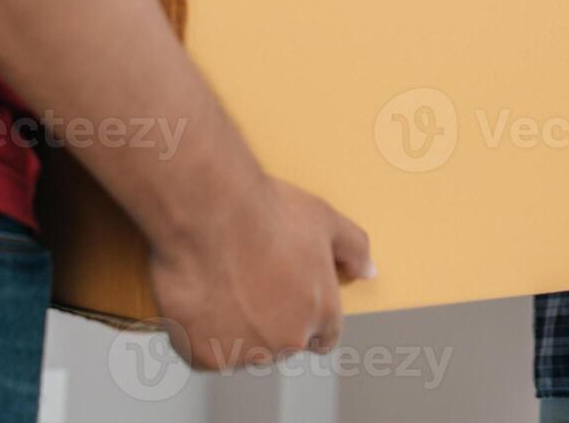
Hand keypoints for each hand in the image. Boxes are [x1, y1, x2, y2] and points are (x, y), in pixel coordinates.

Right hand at [148, 174, 373, 368]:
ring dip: (234, 329)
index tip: (287, 298)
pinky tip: (200, 298)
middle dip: (269, 320)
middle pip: (281, 342)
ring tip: (221, 284)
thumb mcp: (326, 220)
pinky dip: (200, 333)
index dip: (306, 315)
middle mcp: (287, 341)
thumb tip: (369, 271)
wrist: (212, 212)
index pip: (322, 336)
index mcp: (321, 314)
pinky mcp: (206, 355)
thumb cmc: (269, 213)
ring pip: (242, 349)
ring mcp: (245, 351)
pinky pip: (204, 351)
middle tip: (248, 280)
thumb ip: (355, 249)